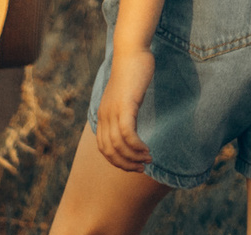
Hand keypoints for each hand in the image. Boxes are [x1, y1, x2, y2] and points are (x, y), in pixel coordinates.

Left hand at [96, 47, 154, 171]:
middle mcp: (104, 116)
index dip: (117, 161)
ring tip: (148, 159)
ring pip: (119, 146)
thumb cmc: (132, 72)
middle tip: (142, 167)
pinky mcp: (125, 105)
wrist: (132, 52)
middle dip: (125, 164)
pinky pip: (127, 134)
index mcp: (102, 116)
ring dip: (134, 157)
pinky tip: (147, 149)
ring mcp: (113, 111)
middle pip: (109, 151)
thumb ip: (125, 112)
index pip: (103, 149)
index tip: (133, 165)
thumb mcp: (125, 97)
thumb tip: (130, 127)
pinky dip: (136, 146)